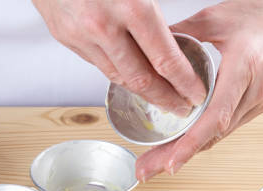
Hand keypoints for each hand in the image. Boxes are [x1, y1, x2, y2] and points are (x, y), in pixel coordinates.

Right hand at [32, 0, 207, 114]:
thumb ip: (154, 11)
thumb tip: (175, 40)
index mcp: (131, 6)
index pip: (165, 60)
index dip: (184, 82)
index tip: (196, 94)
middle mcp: (104, 26)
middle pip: (141, 79)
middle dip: (165, 98)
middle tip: (180, 107)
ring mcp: (81, 35)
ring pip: (118, 76)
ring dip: (141, 92)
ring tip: (159, 98)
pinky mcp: (66, 37)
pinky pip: (98, 63)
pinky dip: (118, 73)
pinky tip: (131, 76)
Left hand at [135, 0, 262, 181]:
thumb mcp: (215, 17)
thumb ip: (180, 33)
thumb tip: (147, 46)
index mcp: (245, 67)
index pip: (216, 116)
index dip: (191, 143)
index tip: (170, 162)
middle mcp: (254, 91)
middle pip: (212, 134)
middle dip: (177, 156)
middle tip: (146, 172)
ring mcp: (258, 101)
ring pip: (218, 135)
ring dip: (186, 152)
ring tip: (154, 165)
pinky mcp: (257, 104)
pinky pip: (225, 126)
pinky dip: (201, 139)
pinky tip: (180, 147)